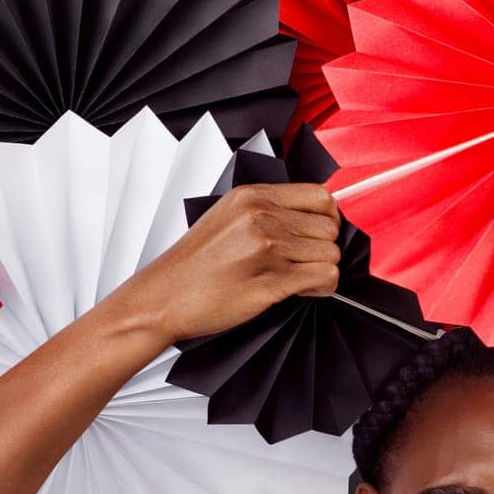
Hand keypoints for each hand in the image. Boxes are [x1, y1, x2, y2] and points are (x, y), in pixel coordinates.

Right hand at [112, 181, 342, 345]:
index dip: (328, 217)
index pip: (320, 195)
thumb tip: (310, 219)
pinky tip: (304, 291)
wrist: (163, 297)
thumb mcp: (227, 217)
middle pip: (329, 226)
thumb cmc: (193, 265)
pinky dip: (322, 288)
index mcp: (251, 196)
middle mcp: (261, 217)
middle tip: (307, 262)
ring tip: (303, 279)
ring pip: (330, 253)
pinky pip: (324, 277)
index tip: (319, 233)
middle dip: (324, 247)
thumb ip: (267, 211)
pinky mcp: (271, 281)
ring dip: (324, 270)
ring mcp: (266, 248)